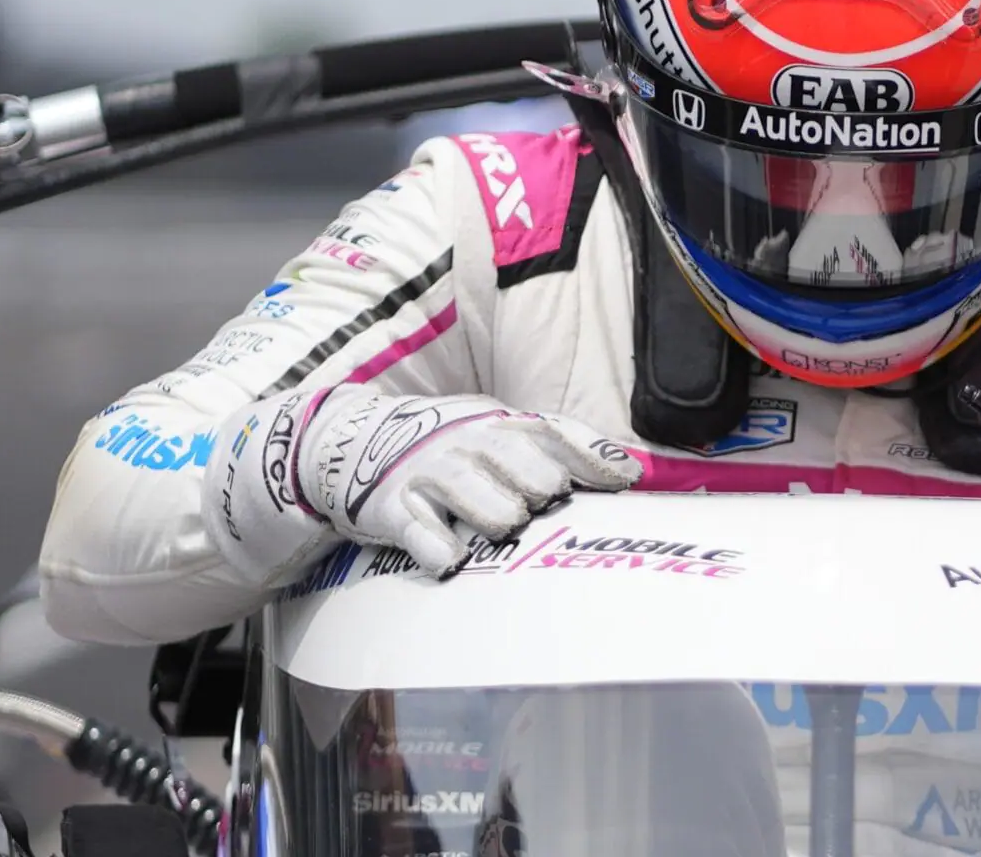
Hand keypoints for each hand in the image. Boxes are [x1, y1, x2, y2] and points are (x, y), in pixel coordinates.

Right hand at [205, 388, 641, 581]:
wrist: (349, 444)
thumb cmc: (443, 447)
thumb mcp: (493, 431)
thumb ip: (553, 446)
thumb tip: (630, 472)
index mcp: (498, 422)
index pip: (557, 434)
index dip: (595, 460)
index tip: (626, 485)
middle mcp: (469, 443)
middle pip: (537, 481)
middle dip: (543, 501)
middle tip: (531, 508)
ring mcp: (432, 474)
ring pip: (498, 515)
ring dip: (503, 527)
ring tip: (495, 527)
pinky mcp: (396, 509)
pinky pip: (434, 544)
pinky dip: (447, 555)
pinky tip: (452, 557)